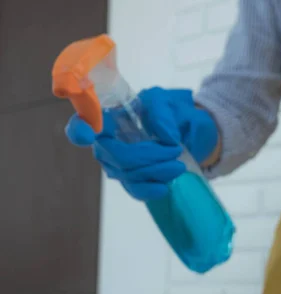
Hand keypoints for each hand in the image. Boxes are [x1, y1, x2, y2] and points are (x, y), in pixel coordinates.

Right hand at [65, 87, 218, 200]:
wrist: (187, 131)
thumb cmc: (167, 111)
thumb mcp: (165, 102)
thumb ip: (161, 113)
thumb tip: (166, 138)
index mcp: (108, 117)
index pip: (81, 124)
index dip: (79, 129)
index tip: (87, 134)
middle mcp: (106, 142)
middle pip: (116, 156)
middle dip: (147, 157)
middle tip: (175, 151)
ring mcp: (116, 164)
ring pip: (128, 174)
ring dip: (156, 172)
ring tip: (179, 166)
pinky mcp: (130, 180)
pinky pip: (134, 189)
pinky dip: (149, 190)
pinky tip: (163, 188)